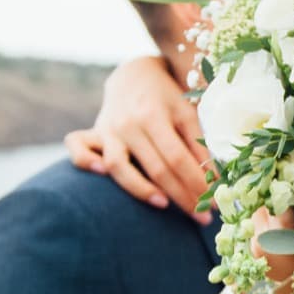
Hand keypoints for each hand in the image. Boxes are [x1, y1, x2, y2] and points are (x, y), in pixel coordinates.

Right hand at [65, 55, 210, 220]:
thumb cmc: (166, 98)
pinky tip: (101, 175)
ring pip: (119, 165)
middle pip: (157, 167)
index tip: (214, 206)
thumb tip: (214, 180)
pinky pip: (78, 148)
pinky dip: (85, 162)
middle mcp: (130, 123)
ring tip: (164, 205)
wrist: (134, 74)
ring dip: (141, 189)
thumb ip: (198, 144)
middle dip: (182, 196)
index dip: (197, 184)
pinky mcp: (93, 133)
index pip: (179, 157)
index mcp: (156, 114)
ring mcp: (109, 129)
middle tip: (201, 219)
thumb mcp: (186, 112)